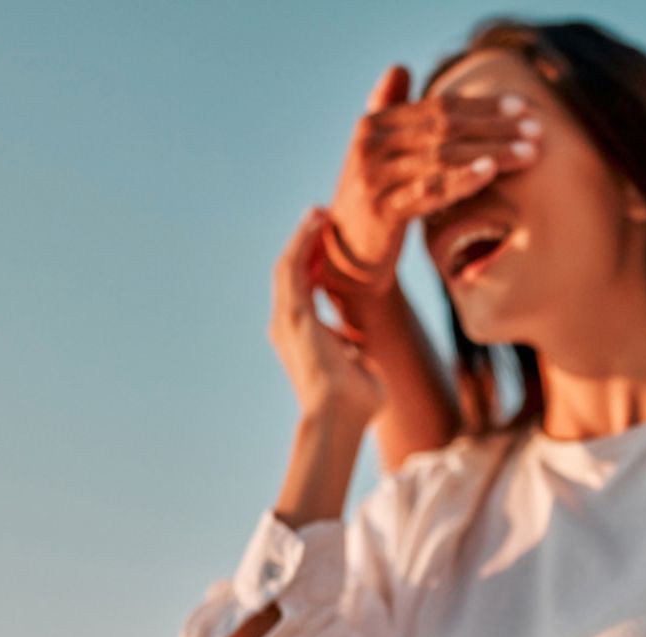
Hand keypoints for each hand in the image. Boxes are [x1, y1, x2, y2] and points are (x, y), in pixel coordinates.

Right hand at [269, 208, 384, 426]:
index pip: (303, 288)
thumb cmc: (356, 400)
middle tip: (323, 217)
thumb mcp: (356, 362)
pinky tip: (315, 224)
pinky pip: (293, 268)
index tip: (331, 244)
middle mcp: (287, 324)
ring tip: (319, 213)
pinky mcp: (293, 315)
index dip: (315, 263)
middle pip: (292, 272)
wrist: (342, 414)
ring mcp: (286, 319)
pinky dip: (303, 243)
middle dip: (306, 243)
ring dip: (303, 237)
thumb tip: (359, 341)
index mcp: (301, 334)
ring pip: (289, 265)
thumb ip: (352, 346)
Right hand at [323, 65, 542, 292]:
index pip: (440, 106)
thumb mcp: (378, 149)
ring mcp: (375, 176)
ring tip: (530, 153)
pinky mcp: (382, 210)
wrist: (348, 251)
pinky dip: (461, 179)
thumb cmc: (375, 196)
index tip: (525, 106)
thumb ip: (389, 108)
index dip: (484, 105)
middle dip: (497, 127)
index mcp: (374, 123)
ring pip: (444, 157)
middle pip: (446, 128)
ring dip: (492, 152)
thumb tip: (400, 67)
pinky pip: (429, 191)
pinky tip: (490, 171)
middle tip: (538, 130)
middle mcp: (371, 144)